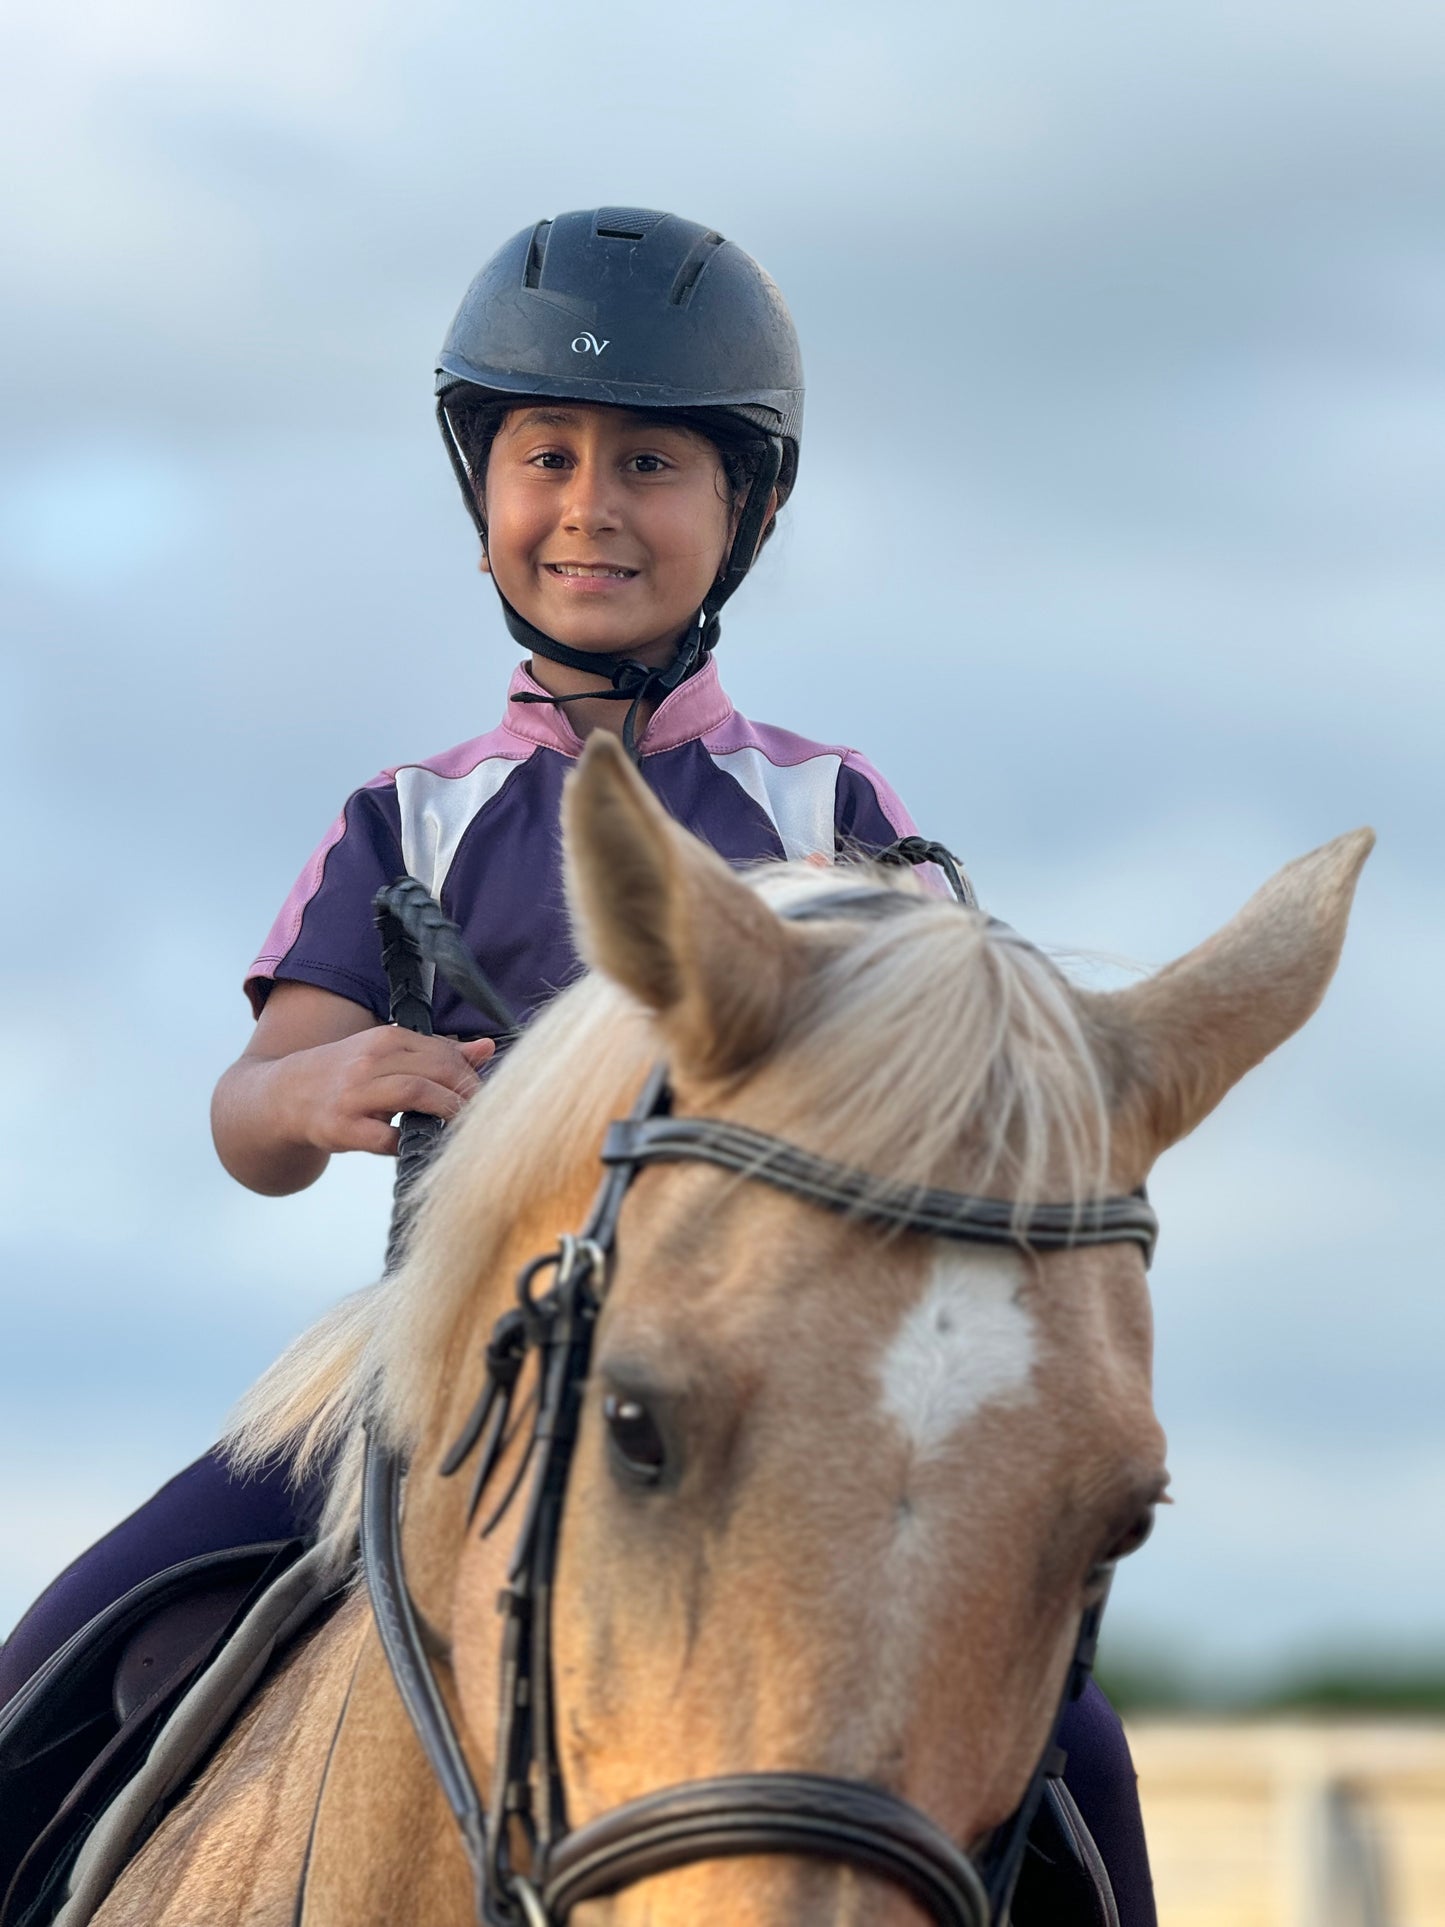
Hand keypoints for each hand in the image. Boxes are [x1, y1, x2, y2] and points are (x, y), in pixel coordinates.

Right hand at [276, 1027, 496, 1157]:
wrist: (284, 1096)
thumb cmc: (346, 1075)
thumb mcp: (388, 1055)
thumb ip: (438, 1053)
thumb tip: (487, 1048)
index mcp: (385, 1039)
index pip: (443, 1053)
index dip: (470, 1076)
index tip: (486, 1096)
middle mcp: (370, 1062)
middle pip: (436, 1070)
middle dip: (466, 1093)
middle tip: (483, 1115)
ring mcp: (354, 1095)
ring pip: (415, 1093)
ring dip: (447, 1111)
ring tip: (463, 1128)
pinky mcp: (342, 1128)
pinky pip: (386, 1138)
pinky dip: (409, 1143)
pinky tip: (419, 1146)